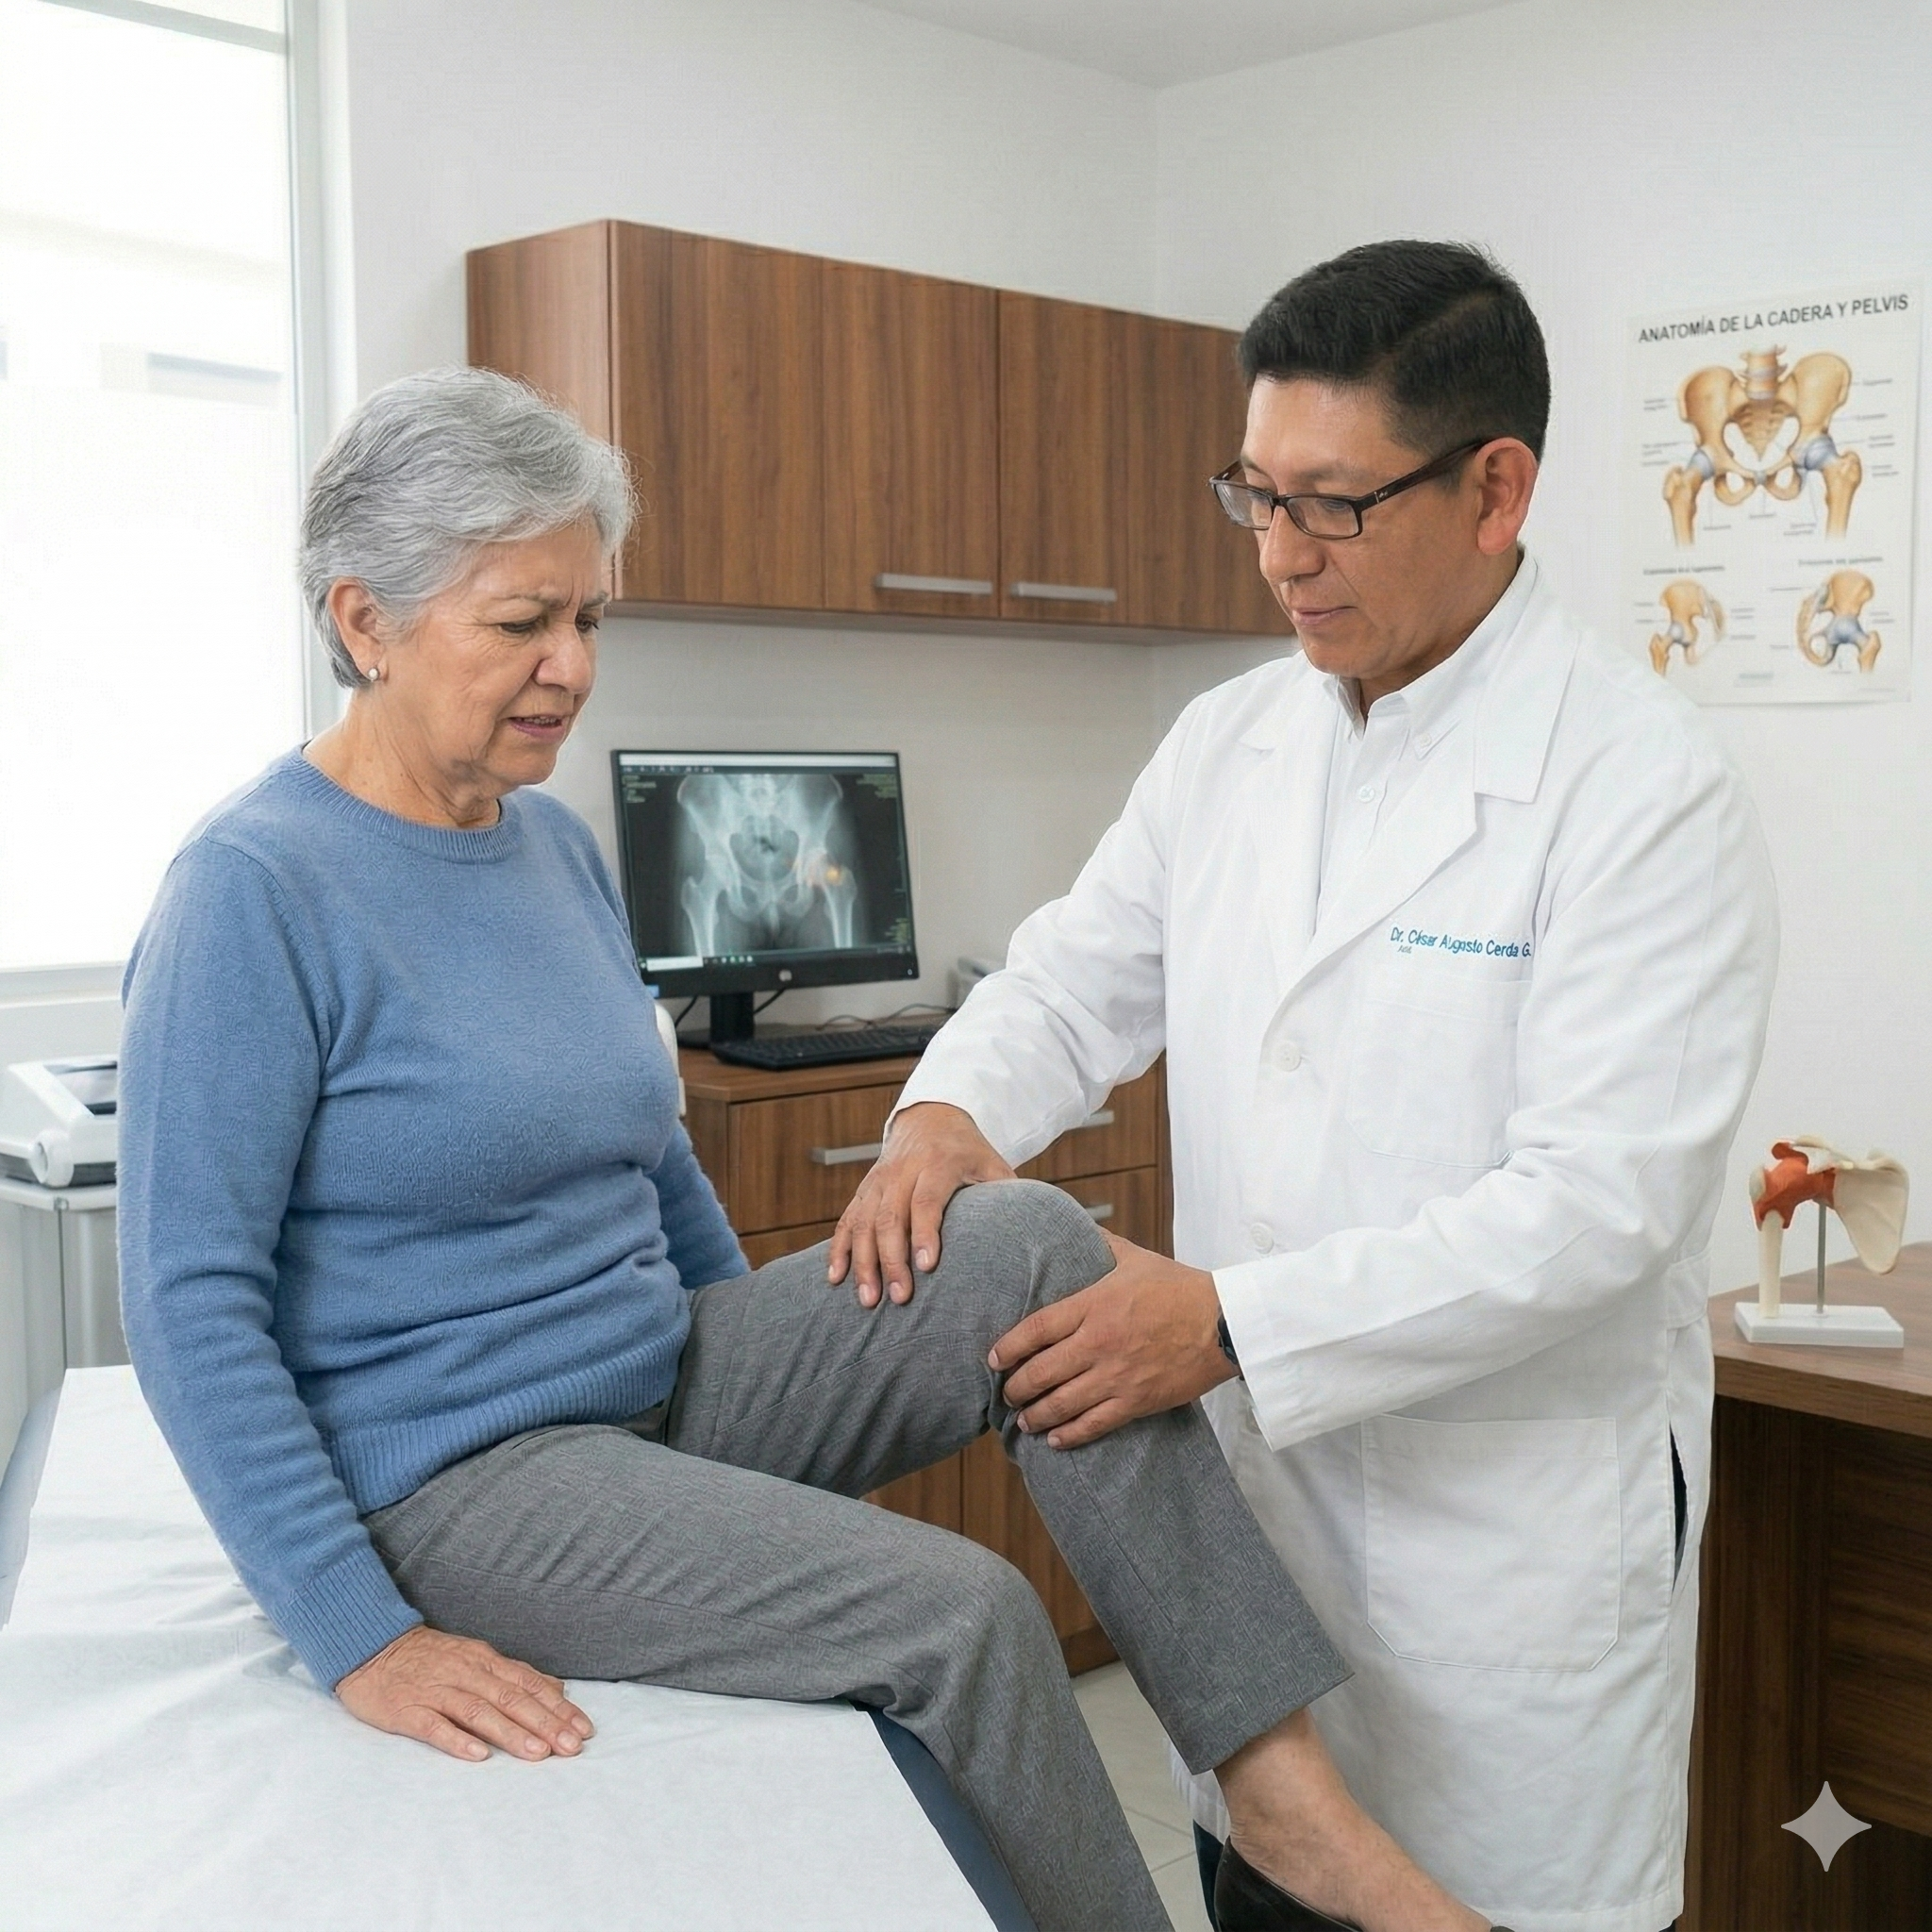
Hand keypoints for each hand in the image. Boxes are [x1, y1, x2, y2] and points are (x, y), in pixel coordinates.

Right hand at [336, 1623, 594, 1763]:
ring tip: (537, 1753)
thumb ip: (513, 1675)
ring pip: (479, 1711)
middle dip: (544, 1723)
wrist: (371, 1648)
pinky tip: (478, 1756)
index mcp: (484, 1660)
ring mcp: (436, 1690)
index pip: (528, 1684)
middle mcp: (465, 1673)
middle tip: (571, 1747)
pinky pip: (434, 1725)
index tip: (583, 1729)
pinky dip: (457, 1740)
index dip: (557, 1707)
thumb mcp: (476, 1658)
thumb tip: (556, 1690)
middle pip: (510, 1698)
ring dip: (510, 1733)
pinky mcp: (406, 1709)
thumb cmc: (430, 1659)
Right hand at [827, 1102, 1015, 1307]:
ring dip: (863, 1262)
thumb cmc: (969, 1151)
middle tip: (899, 1298)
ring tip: (868, 1300)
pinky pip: (847, 1220)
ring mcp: (879, 1180)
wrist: (930, 1118)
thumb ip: (1005, 1194)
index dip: (925, 1233)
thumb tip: (1029, 1234)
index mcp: (938, 1163)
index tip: (927, 1266)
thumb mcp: (992, 1163)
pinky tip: (836, 1277)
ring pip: (863, 1222)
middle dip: (891, 1260)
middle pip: (890, 1217)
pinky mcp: (864, 1189)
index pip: (927, 1201)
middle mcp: (903, 1171)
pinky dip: (839, 1249)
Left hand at [989, 1232, 1235, 1447]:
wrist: (1224, 1323)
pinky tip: (1055, 1439)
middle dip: (1016, 1387)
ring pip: (1062, 1403)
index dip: (1008, 1347)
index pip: (1036, 1329)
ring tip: (1023, 1420)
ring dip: (1036, 1415)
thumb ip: (1100, 1245)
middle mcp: (1099, 1342)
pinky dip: (1070, 1435)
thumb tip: (1074, 1225)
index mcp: (1094, 1305)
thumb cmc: (1179, 1287)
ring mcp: (1117, 1375)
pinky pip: (1094, 1424)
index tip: (992, 1359)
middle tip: (1006, 1393)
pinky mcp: (1137, 1400)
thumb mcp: (1134, 1258)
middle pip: (1041, 1371)